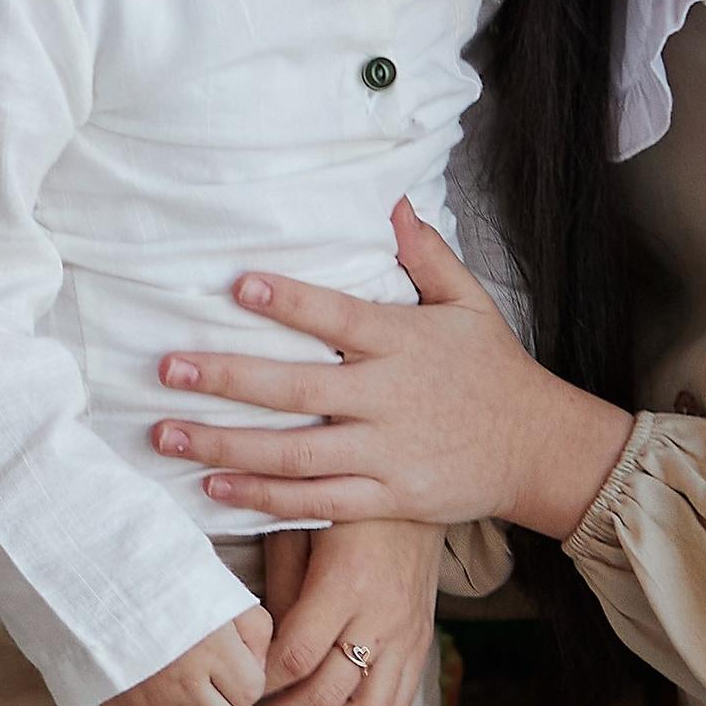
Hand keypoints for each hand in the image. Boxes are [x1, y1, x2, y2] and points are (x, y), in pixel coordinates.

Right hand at [104, 605, 272, 705]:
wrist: (108, 588)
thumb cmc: (172, 590)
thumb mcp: (226, 597)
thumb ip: (256, 633)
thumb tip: (259, 671)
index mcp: (210, 649)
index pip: (250, 692)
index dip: (251, 685)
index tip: (238, 672)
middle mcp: (181, 681)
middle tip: (229, 701)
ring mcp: (151, 702)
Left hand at [151, 202, 634, 539]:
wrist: (538, 448)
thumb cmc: (494, 370)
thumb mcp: (469, 303)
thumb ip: (426, 255)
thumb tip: (392, 203)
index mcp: (405, 343)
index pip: (339, 317)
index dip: (290, 302)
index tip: (238, 286)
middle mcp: (389, 398)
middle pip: (297, 390)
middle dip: (227, 379)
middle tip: (168, 369)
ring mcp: (386, 452)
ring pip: (294, 454)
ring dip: (226, 445)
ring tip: (167, 434)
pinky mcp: (387, 497)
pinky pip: (317, 501)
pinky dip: (264, 499)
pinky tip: (215, 487)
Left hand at [242, 521, 438, 705]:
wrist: (418, 488)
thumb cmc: (345, 505)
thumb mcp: (298, 528)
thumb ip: (278, 589)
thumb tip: (255, 652)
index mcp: (347, 584)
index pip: (296, 658)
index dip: (256, 686)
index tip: (226, 695)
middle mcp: (382, 618)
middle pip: (326, 698)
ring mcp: (408, 638)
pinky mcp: (422, 646)